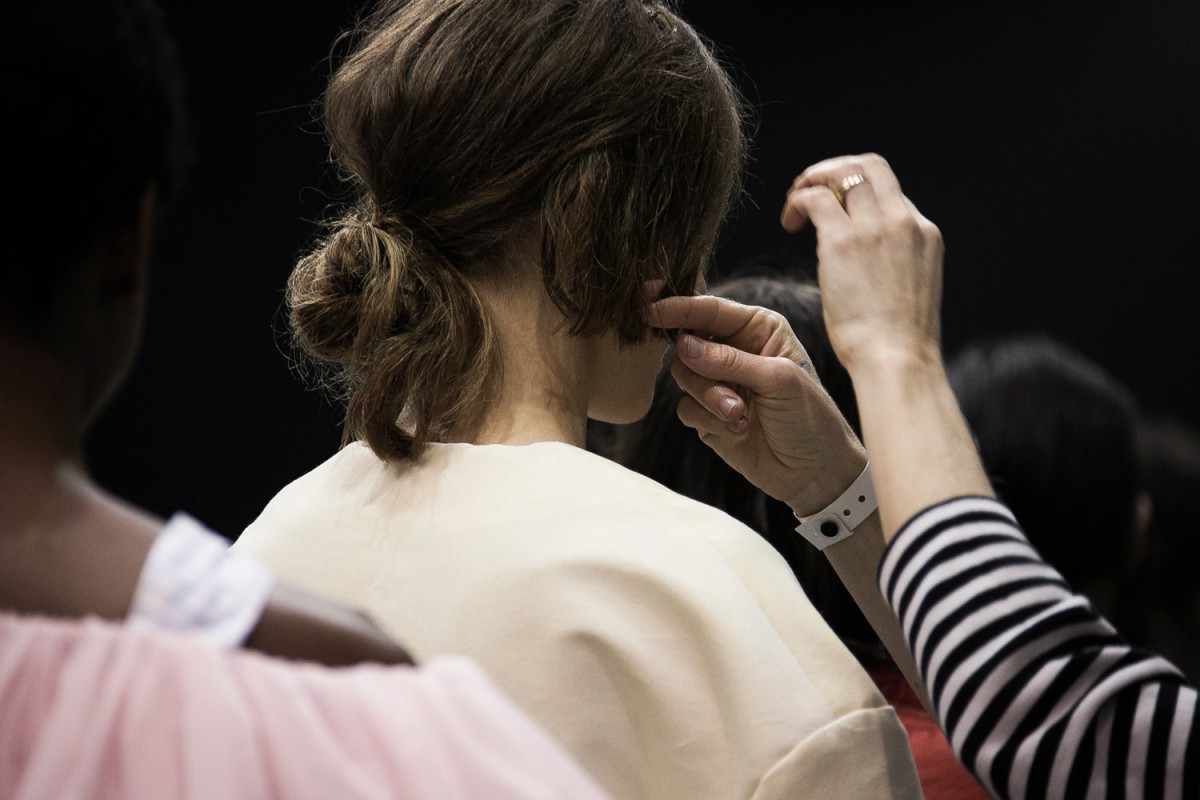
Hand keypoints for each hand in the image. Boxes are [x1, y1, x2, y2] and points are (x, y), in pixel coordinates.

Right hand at [648, 295, 864, 514]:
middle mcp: (734, 350)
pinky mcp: (707, 415)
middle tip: (731, 396)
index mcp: (757, 328)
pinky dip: (708, 420)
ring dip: (710, 399)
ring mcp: (719, 383)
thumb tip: (683, 344)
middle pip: (687, 344)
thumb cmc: (810, 417)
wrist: (813, 472)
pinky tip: (739, 430)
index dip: (679, 308)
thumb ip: (729, 360)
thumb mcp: (778, 380)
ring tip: (740, 416)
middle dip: (703, 371)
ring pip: (684, 378)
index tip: (651, 311)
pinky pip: (686, 409)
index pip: (709, 310)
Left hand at [781, 153, 943, 375]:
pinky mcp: (844, 241)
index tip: (836, 212)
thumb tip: (865, 270)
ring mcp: (876, 227)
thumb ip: (893, 267)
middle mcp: (904, 221)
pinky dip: (797, 201)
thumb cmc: (897, 344)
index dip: (858, 196)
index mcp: (925, 234)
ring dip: (812, 180)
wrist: (897, 360)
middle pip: (869, 166)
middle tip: (810, 189)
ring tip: (794, 205)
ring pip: (842, 172)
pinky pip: (815, 198)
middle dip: (835, 169)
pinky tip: (788, 223)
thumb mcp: (908, 293)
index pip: (890, 193)